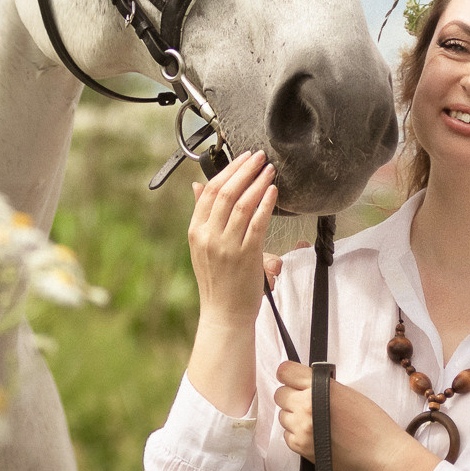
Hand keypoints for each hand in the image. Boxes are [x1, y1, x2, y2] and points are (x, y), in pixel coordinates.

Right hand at [186, 151, 274, 325]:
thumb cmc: (218, 281)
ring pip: (242, 204)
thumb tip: (197, 186)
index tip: (242, 158)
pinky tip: (273, 191)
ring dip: (258, 182)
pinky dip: (266, 203)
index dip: (227, 171)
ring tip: (269, 169)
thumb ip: (202, 215)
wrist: (224, 314)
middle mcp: (209, 236)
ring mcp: (227, 246)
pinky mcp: (246, 255)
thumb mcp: (202, 246)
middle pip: (226, 192)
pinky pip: (257, 222)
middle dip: (244, 170)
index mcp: (196, 231)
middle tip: (258, 156)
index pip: (209, 192)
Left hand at [275, 360, 438, 470]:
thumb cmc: (370, 422)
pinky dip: (297, 435)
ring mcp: (301, 429)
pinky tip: (316, 435)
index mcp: (319, 388)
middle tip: (308, 403)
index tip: (294, 380)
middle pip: (280, 394)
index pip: (285, 371)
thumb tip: (301, 382)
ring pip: (282, 416)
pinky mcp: (301, 447)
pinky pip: (287, 436)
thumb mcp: (346, 392)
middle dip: (291, 396)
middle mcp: (306, 407)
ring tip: (315, 422)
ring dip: (294, 417)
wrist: (379, 452)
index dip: (289, 375)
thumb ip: (320, 385)